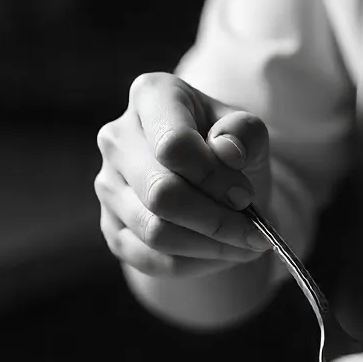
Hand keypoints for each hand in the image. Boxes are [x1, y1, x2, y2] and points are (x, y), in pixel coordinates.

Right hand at [95, 72, 272, 277]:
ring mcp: (108, 185)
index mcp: (152, 96)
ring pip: (155, 232)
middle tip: (255, 232)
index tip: (245, 196)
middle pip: (161, 194)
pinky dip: (195, 265)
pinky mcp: (112, 228)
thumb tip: (226, 152)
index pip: (173, 145)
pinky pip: (151, 260)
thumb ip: (245, 135)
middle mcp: (117, 137)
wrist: (216, 187)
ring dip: (210, 246)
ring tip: (244, 244)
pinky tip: (220, 254)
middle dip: (217, 221)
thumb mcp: (250, 135)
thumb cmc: (231, 153)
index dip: (214, 178)